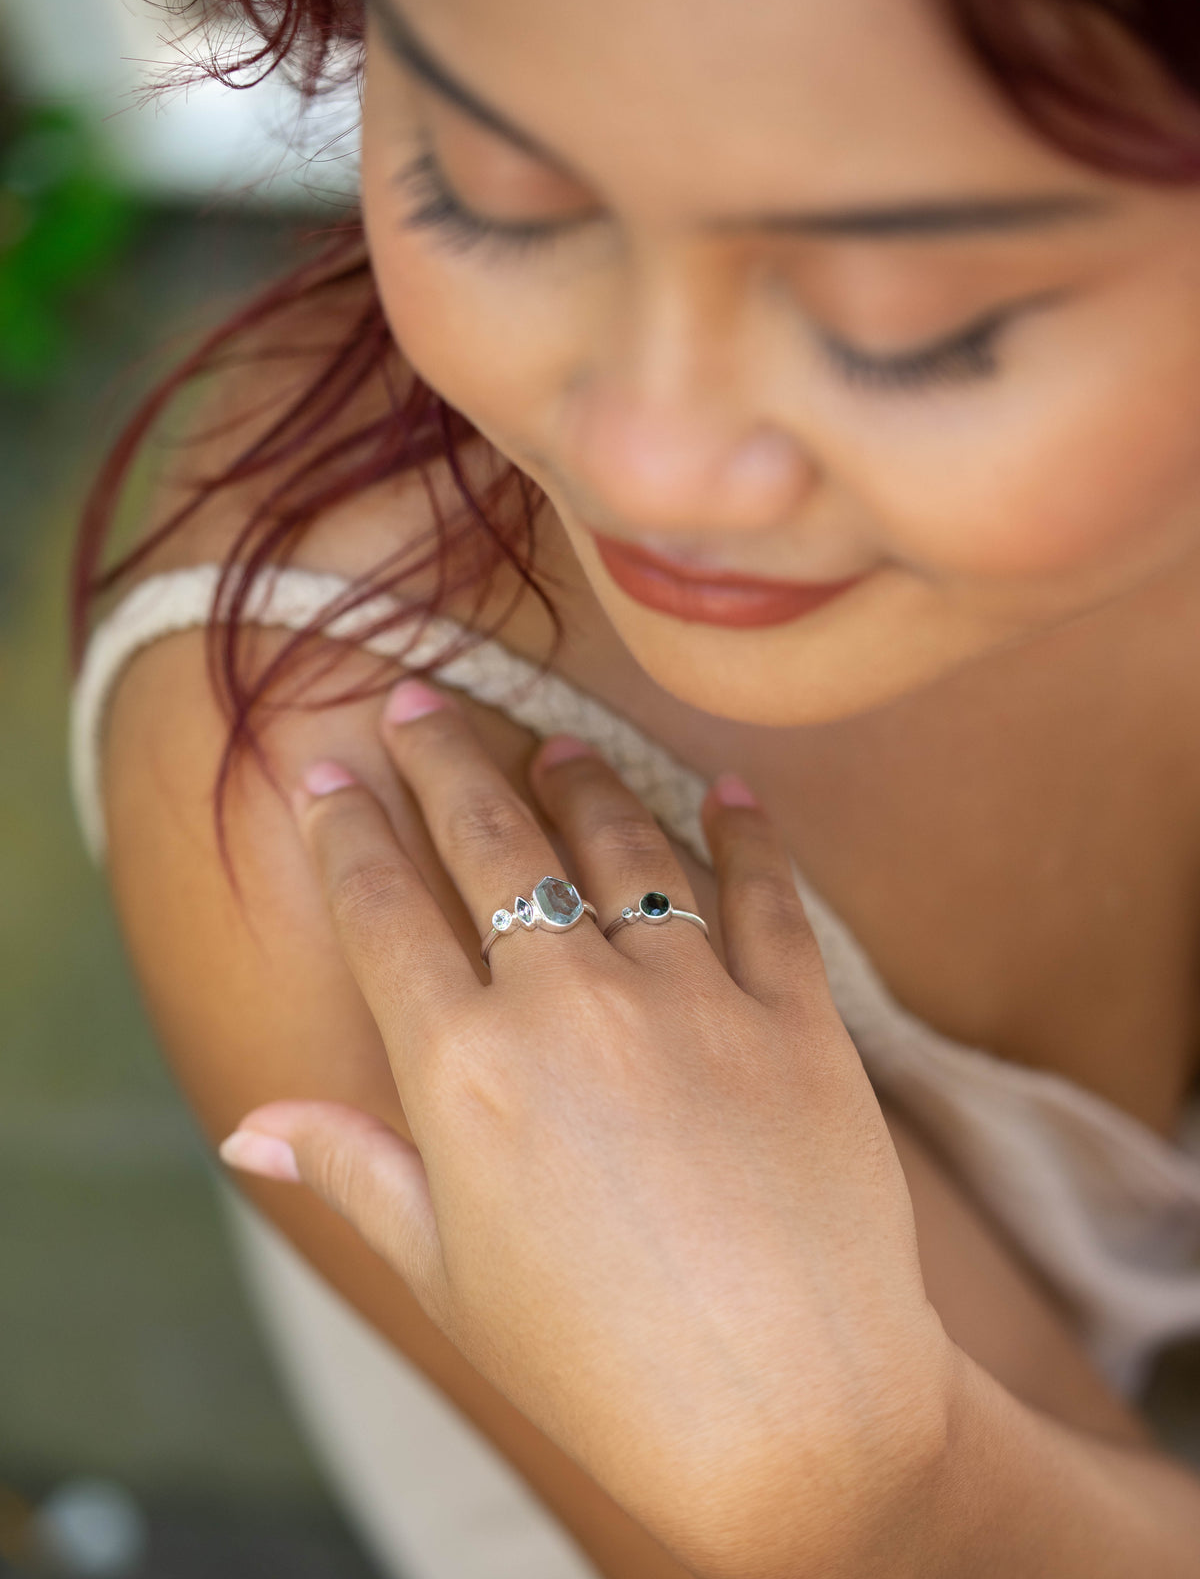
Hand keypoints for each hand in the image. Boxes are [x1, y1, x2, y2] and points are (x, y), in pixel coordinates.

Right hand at [221, 678, 955, 1578]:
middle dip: (442, 761)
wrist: (795, 1423)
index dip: (344, 833)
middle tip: (418, 701)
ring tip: (557, 740)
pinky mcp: (799, 1017)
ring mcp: (695, 1000)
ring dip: (582, 777)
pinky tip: (727, 790)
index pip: (382, 910)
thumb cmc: (598, 1367)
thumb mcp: (448, 1280)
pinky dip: (745, 832)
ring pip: (624, 844)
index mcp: (465, 1070)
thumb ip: (357, 1175)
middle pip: (492, 839)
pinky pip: (766, 894)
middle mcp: (572, 1006)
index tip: (323, 777)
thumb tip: (252, 1126)